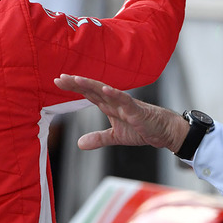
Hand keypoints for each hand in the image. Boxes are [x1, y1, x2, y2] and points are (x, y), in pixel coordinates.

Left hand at [54, 74, 188, 151]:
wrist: (164, 132)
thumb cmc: (142, 129)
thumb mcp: (115, 137)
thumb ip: (98, 138)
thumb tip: (79, 144)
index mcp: (109, 106)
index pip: (88, 93)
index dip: (74, 87)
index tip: (58, 81)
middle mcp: (115, 101)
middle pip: (93, 89)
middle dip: (76, 83)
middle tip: (60, 78)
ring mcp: (125, 104)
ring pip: (106, 91)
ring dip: (91, 85)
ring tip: (76, 79)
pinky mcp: (136, 110)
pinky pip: (124, 100)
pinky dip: (115, 94)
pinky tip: (105, 88)